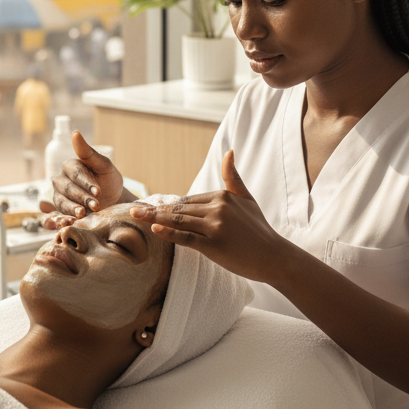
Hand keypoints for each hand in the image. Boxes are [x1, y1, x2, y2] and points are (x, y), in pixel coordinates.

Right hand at [40, 130, 128, 226]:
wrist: (113, 202)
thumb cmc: (108, 180)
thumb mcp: (104, 166)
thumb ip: (89, 152)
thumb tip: (75, 133)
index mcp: (70, 166)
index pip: (75, 173)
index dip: (86, 182)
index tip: (98, 191)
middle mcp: (61, 180)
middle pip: (67, 189)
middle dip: (82, 197)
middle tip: (96, 205)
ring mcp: (59, 196)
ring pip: (60, 202)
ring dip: (72, 209)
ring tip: (83, 214)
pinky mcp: (59, 212)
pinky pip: (53, 216)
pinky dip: (57, 220)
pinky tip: (66, 223)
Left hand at [129, 151, 283, 281]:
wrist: (274, 257)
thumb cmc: (259, 230)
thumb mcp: (246, 199)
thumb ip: (233, 177)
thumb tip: (228, 151)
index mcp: (222, 196)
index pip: (188, 201)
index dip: (168, 207)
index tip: (149, 207)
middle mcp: (218, 208)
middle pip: (179, 209)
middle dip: (155, 210)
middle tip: (134, 210)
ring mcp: (215, 226)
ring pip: (179, 221)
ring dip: (154, 218)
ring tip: (136, 216)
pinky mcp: (214, 244)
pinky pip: (186, 237)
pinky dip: (169, 232)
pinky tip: (154, 228)